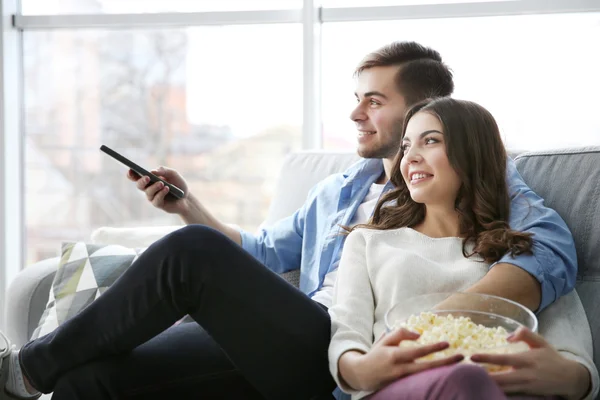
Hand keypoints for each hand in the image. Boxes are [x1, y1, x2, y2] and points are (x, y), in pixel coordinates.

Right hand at [127, 166, 189, 214]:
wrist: (186, 197)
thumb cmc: (178, 184)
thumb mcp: (173, 174)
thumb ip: (163, 171)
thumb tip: (152, 171)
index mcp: (149, 179)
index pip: (136, 177)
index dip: (131, 174)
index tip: (130, 169)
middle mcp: (148, 188)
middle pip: (139, 185)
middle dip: (142, 181)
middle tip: (148, 177)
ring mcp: (152, 197)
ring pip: (148, 192)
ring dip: (154, 187)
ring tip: (162, 183)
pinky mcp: (158, 204)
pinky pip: (156, 200)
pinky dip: (161, 194)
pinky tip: (167, 189)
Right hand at [339, 328, 463, 391]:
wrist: (362, 374)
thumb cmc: (375, 354)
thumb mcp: (385, 340)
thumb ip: (401, 334)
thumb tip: (418, 335)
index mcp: (395, 355)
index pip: (418, 351)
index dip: (433, 347)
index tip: (447, 343)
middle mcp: (400, 369)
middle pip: (427, 367)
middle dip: (445, 362)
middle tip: (461, 356)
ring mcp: (402, 380)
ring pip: (426, 376)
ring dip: (443, 371)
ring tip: (457, 366)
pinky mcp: (403, 387)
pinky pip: (422, 381)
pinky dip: (434, 377)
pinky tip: (444, 374)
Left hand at [470, 327, 590, 399]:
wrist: (570, 379)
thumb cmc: (552, 358)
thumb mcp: (540, 341)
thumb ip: (524, 333)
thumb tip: (507, 337)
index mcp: (526, 359)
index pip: (503, 359)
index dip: (486, 358)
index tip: (472, 356)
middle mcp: (525, 374)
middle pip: (500, 378)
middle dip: (482, 377)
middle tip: (465, 373)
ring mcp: (525, 386)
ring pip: (503, 388)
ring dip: (487, 385)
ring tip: (471, 380)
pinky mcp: (527, 394)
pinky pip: (509, 394)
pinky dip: (497, 391)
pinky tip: (485, 388)